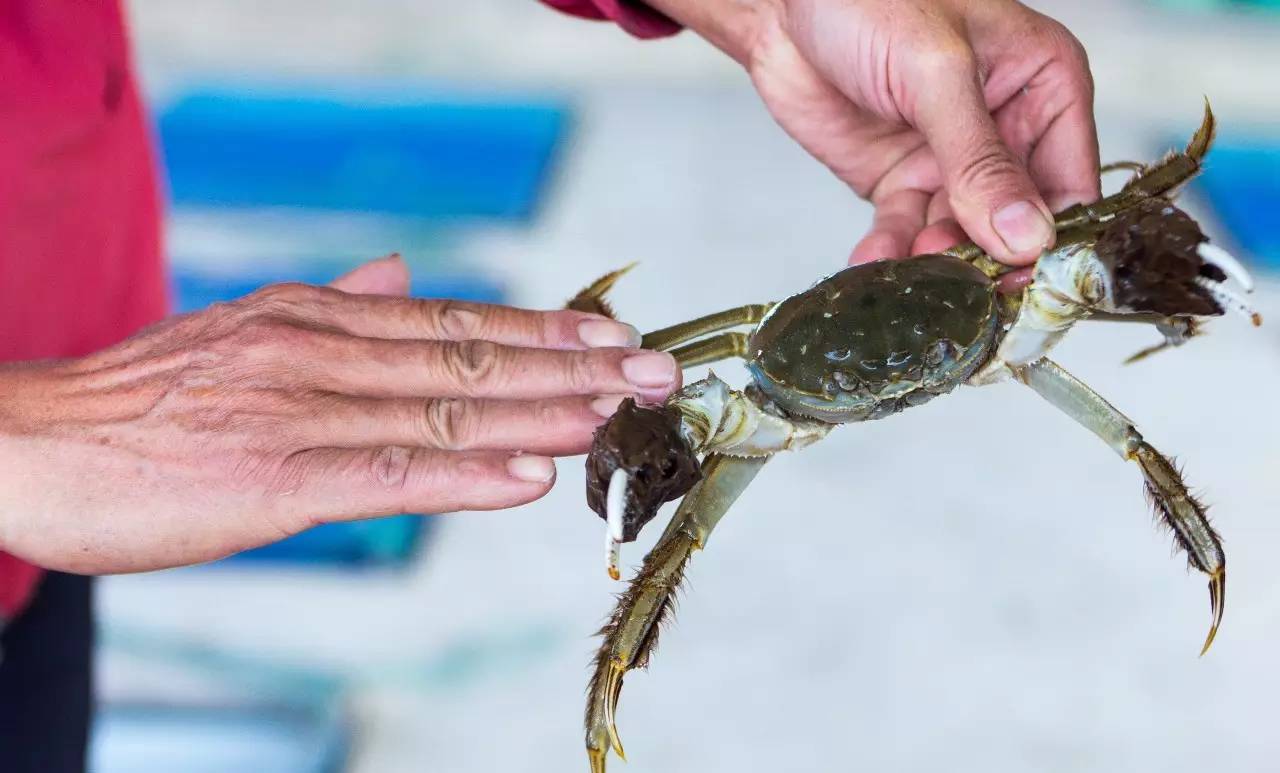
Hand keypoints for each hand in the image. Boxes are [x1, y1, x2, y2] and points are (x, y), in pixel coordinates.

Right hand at [0, 256, 679, 573]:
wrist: (31, 441)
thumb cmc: (144, 400)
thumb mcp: (244, 328)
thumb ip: (336, 306)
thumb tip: (401, 271)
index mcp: (319, 317)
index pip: (455, 318)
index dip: (542, 329)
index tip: (614, 337)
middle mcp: (321, 350)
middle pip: (470, 353)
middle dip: (572, 363)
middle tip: (656, 370)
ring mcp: (301, 410)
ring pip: (445, 405)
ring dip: (542, 409)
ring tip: (620, 411)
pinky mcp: (273, 477)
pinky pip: (388, 473)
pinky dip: (465, 473)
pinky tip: (528, 477)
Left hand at [649, 0, 1099, 273]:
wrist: (780, 5)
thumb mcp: (935, 71)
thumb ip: (979, 157)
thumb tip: (1027, 236)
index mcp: (1043, 87)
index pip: (1071, 183)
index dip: (1052, 238)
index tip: (1026, 280)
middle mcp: (1007, 130)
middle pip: (1016, 222)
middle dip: (986, 256)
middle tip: (960, 287)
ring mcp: (951, 162)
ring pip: (959, 235)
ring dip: (936, 261)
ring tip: (910, 271)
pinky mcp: (900, 182)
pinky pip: (904, 232)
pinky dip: (890, 254)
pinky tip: (873, 264)